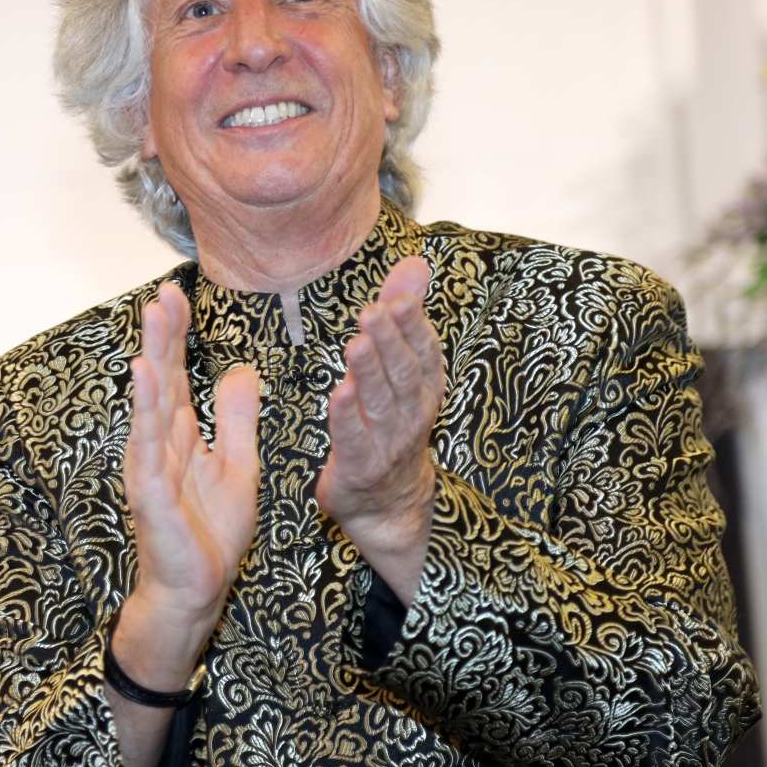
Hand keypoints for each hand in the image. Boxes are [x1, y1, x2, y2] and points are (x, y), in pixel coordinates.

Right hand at [123, 281, 260, 645]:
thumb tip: (241, 372)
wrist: (197, 588)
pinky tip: (145, 375)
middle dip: (163, 335)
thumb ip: (237, 421)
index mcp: (182, 436)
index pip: (179, 376)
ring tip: (153, 317)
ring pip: (151, 402)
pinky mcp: (149, 490)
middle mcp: (161, 444)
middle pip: (162, 379)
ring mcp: (151, 465)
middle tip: (164, 292)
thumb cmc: (211, 531)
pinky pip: (148, 443)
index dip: (179, 337)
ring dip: (152, 357)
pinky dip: (145, 408)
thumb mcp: (238, 466)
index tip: (180, 295)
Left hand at [315, 256, 443, 602]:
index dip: (414, 327)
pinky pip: (355, 439)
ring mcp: (389, 442)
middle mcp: (412, 415)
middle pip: (404, 374)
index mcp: (424, 389)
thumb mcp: (403, 371)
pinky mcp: (361, 467)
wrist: (389, 503)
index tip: (400, 300)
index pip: (425, 353)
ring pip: (383, 403)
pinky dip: (349, 417)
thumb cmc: (391, 426)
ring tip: (357, 344)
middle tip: (372, 312)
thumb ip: (405, 318)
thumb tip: (415, 263)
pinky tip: (340, 393)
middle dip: (391, 342)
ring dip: (370, 372)